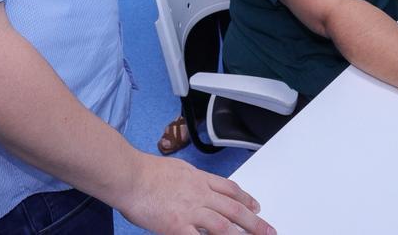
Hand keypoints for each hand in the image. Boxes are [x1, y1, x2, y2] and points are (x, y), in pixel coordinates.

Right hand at [116, 154, 275, 234]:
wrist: (129, 175)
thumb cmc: (145, 171)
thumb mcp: (176, 168)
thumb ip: (189, 178)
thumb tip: (194, 181)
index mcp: (199, 179)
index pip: (230, 189)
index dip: (246, 199)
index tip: (256, 206)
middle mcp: (200, 194)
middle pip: (234, 209)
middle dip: (255, 222)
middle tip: (268, 230)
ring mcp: (191, 211)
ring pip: (224, 226)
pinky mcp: (178, 226)